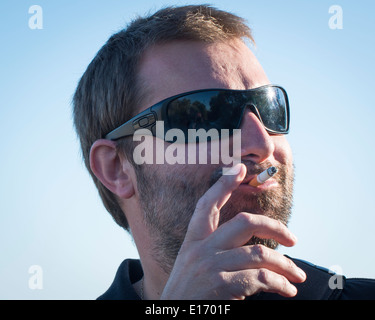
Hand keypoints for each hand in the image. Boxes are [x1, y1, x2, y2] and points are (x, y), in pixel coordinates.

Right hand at [160, 163, 305, 299]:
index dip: (222, 185)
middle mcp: (201, 248)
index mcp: (193, 239)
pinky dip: (280, 284)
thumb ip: (215, 248)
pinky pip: (261, 278)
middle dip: (274, 227)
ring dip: (285, 265)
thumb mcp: (193, 263)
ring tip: (297, 275)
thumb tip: (251, 244)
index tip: (238, 167)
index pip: (206, 205)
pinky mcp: (221, 285)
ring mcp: (211, 266)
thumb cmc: (189, 290)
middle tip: (293, 239)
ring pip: (259, 253)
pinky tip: (288, 290)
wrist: (173, 315)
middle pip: (243, 222)